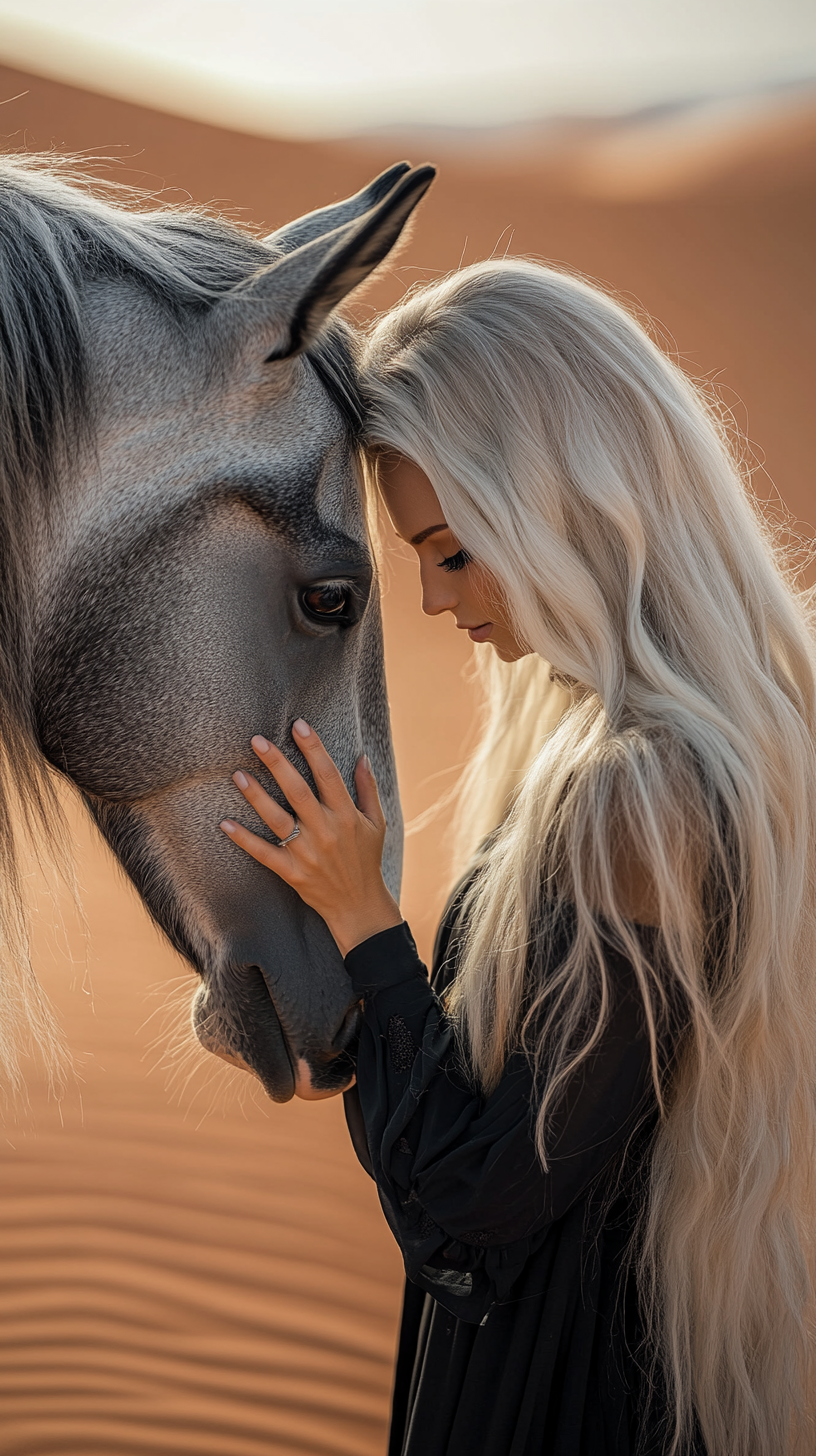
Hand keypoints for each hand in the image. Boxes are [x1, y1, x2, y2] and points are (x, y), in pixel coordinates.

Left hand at [220, 719, 401, 956]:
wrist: (359, 906)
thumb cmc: (366, 860)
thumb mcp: (377, 823)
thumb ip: (368, 789)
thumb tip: (362, 756)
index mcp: (346, 815)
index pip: (328, 775)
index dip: (313, 748)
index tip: (298, 725)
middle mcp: (326, 831)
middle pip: (298, 791)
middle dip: (278, 763)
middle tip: (257, 740)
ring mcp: (307, 853)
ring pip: (278, 820)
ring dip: (257, 797)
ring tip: (238, 775)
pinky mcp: (292, 872)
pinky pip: (264, 854)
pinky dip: (244, 839)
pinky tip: (225, 823)